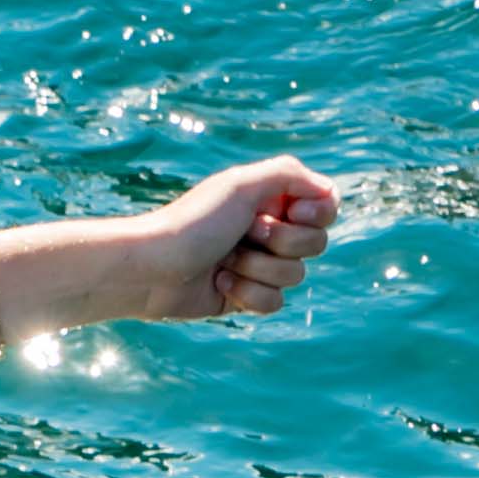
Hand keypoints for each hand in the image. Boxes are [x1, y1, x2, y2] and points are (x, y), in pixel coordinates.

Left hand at [128, 156, 337, 322]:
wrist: (151, 269)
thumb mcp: (240, 185)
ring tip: (223, 261)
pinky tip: (219, 284)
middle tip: (244, 233)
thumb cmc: (193, 224)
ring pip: (296, 276)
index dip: (317, 214)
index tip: (291, 212)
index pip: (324, 206)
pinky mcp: (247, 295)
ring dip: (258, 268)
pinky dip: (249, 294)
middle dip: (281, 242)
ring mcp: (259, 264)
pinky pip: (276, 302)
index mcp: (268, 199)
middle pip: (316, 243)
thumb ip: (289, 174)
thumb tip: (327, 191)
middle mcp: (267, 229)